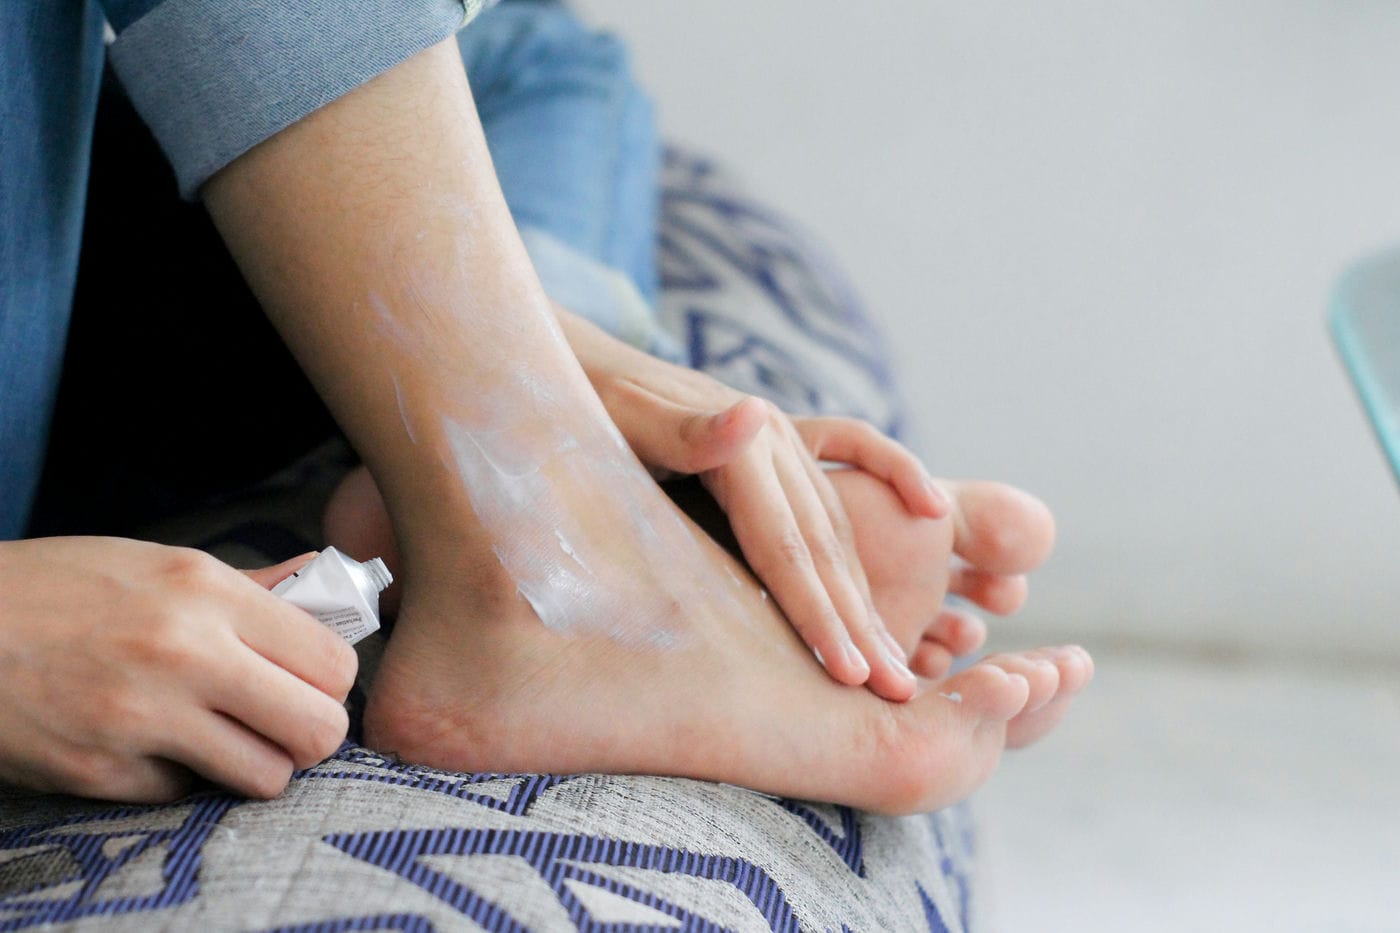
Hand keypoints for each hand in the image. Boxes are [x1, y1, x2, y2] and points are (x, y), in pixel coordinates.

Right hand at [0, 538, 357, 801]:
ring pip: (265, 777)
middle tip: (284, 724)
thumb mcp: (159, 563)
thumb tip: (321, 586)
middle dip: (311, 733)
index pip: (333, 662)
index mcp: (207, 591)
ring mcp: (142, 720)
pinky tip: (148, 741)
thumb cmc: (60, 588)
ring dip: (254, 764)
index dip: (331, 682)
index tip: (310, 683)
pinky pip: (185, 793)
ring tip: (223, 737)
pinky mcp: (101, 773)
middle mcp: (184, 654)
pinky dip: (178, 775)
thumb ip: (249, 588)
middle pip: (319, 729)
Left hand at [556, 305, 946, 699]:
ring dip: (868, 598)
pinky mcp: (775, 443)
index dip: (818, 616)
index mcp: (738, 448)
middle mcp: (772, 442)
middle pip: (824, 549)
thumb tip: (753, 416)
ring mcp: (779, 440)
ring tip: (899, 666)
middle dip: (860, 626)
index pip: (786, 550)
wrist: (579, 364)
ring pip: (836, 530)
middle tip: (896, 695)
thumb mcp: (621, 421)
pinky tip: (933, 511)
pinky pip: (845, 470)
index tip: (850, 678)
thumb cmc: (582, 408)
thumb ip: (688, 430)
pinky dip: (893, 483)